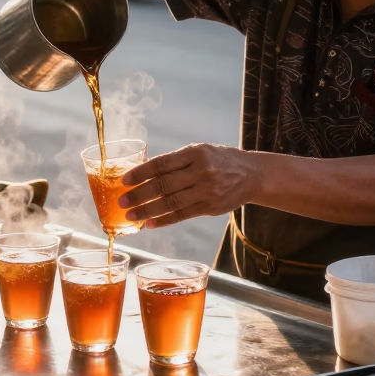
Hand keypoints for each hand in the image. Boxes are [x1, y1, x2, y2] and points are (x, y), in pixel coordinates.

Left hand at [119, 144, 259, 228]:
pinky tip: (149, 223)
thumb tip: (144, 172)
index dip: (141, 172)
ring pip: (171, 203)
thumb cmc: (220, 160)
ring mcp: (207, 191)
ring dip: (147, 210)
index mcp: (196, 153)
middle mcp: (201, 172)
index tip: (124, 180)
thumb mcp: (200, 151)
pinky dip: (164, 220)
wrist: (252, 175)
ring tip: (131, 215)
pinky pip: (182, 215)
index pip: (162, 163)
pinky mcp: (210, 208)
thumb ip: (176, 161)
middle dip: (139, 195)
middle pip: (164, 185)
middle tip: (121, 202)